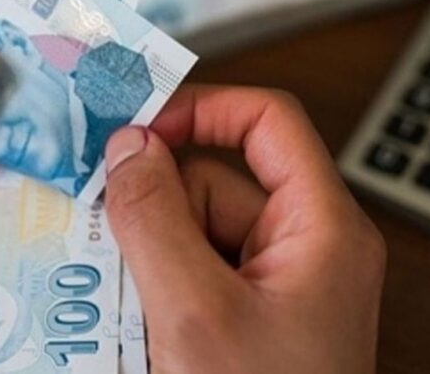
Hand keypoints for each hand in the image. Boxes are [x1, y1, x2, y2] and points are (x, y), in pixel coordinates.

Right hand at [105, 85, 385, 373]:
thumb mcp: (198, 316)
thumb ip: (157, 221)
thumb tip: (129, 149)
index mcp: (324, 226)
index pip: (269, 122)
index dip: (206, 108)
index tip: (141, 123)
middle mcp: (307, 243)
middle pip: (220, 180)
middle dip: (159, 206)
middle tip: (106, 234)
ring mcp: (280, 279)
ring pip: (198, 226)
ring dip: (152, 253)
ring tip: (134, 305)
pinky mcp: (255, 309)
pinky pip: (198, 267)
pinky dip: (160, 283)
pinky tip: (142, 322)